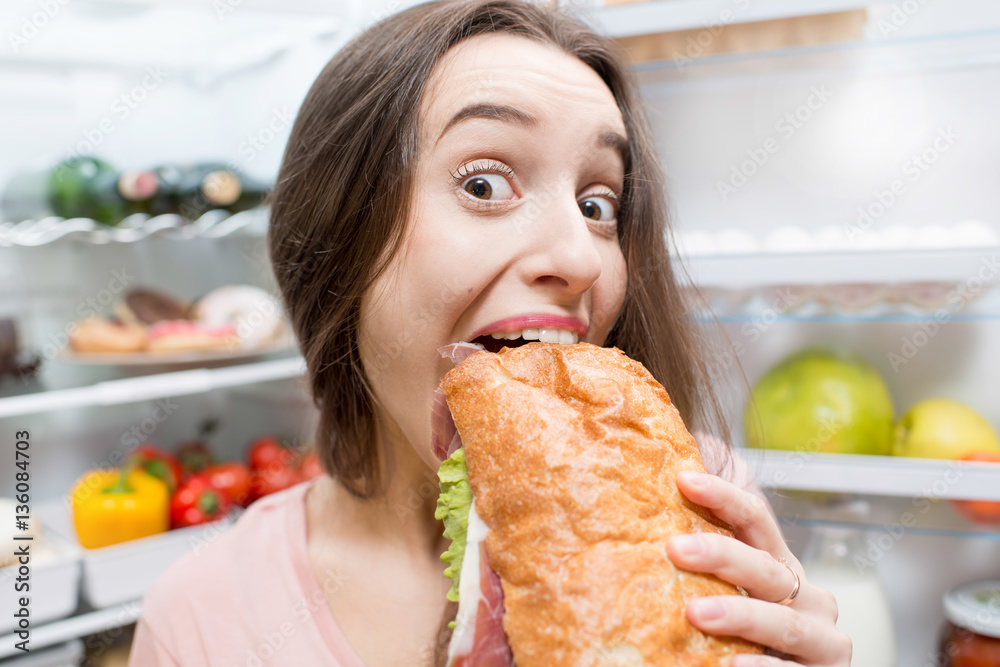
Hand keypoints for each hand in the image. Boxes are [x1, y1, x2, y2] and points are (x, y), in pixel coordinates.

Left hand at [666, 471, 851, 666]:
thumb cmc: (745, 637)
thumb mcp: (730, 595)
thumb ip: (703, 564)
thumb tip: (651, 516)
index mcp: (780, 565)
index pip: (755, 520)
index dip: (723, 497)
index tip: (683, 480)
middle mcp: (808, 596)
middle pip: (765, 568)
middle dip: (721, 556)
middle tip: (676, 549)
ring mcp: (821, 637)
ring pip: (782, 621)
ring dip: (739, 615)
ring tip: (695, 613)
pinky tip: (730, 663)